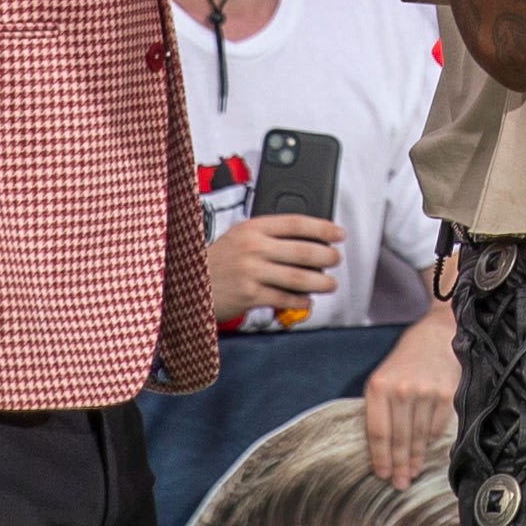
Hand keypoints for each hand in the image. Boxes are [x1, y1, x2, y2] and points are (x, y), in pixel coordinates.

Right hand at [206, 210, 347, 323]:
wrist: (186, 284)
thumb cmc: (219, 261)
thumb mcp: (239, 238)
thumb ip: (268, 236)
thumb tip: (308, 241)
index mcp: (252, 227)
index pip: (295, 223)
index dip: (322, 228)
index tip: (338, 234)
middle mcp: (252, 247)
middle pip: (302, 251)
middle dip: (326, 256)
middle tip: (336, 259)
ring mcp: (250, 272)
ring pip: (297, 277)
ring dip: (320, 282)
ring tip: (330, 283)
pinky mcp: (249, 295)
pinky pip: (284, 299)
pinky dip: (300, 301)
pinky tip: (307, 301)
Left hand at [364, 296, 458, 483]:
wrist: (436, 335)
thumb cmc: (405, 361)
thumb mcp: (382, 378)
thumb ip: (379, 408)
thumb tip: (380, 448)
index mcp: (379, 387)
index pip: (378, 432)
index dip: (380, 457)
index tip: (382, 475)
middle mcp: (402, 390)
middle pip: (399, 439)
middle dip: (398, 465)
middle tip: (399, 484)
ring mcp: (426, 393)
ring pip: (418, 437)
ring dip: (415, 458)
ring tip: (411, 472)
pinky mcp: (446, 395)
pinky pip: (436, 428)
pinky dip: (430, 443)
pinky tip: (426, 451)